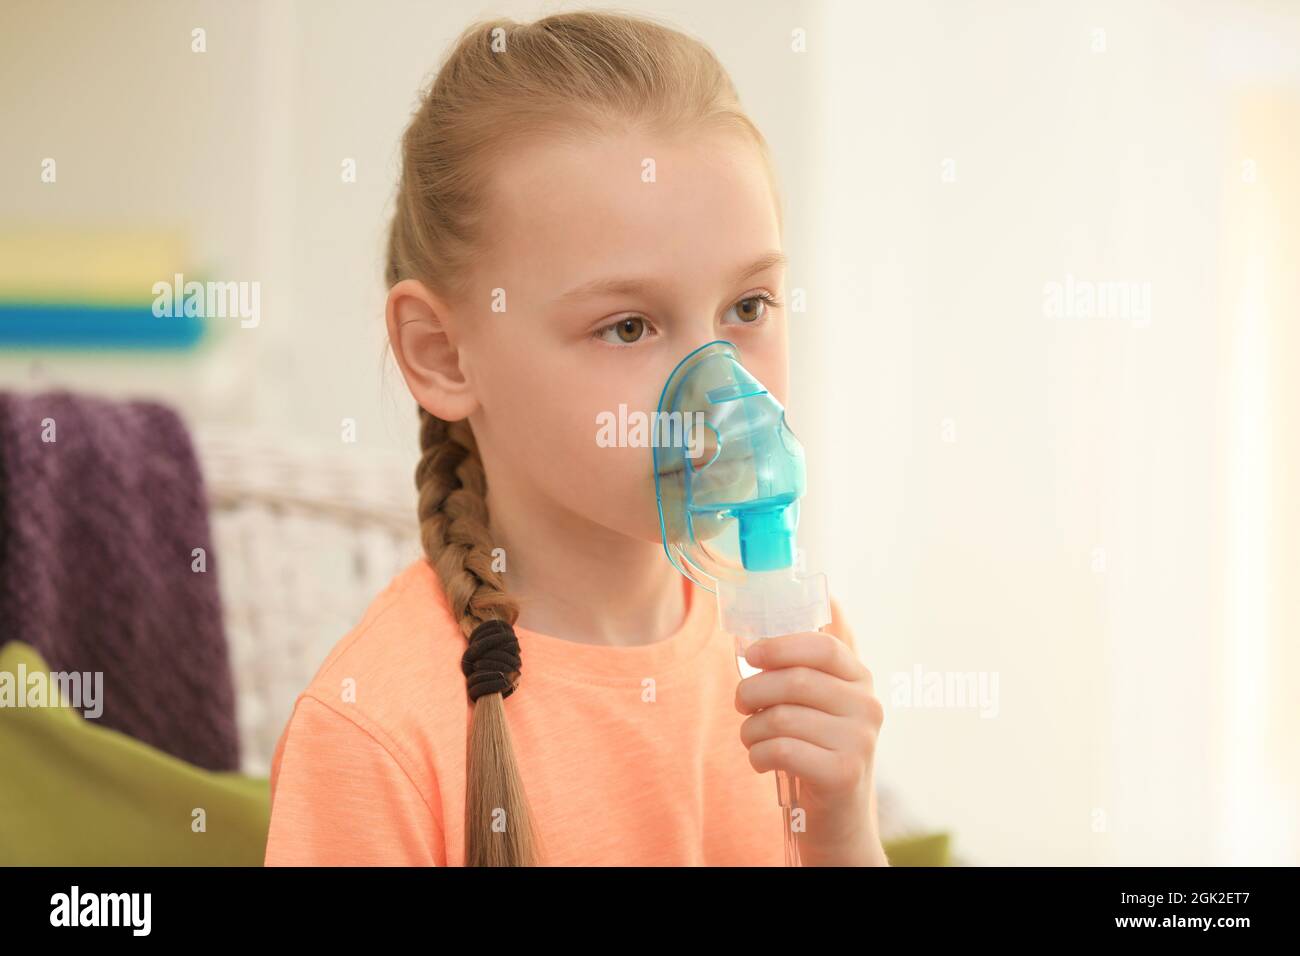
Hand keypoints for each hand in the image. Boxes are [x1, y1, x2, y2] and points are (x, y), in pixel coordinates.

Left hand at [735, 629, 887, 865]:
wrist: (839, 822)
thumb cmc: (815, 754)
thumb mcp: (817, 709)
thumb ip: (798, 677)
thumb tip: (754, 650)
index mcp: (861, 682)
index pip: (824, 647)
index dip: (781, 646)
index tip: (752, 655)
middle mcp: (867, 708)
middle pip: (795, 680)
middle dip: (753, 690)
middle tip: (741, 705)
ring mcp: (859, 742)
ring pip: (781, 717)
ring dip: (751, 728)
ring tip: (752, 739)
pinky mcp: (842, 774)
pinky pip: (780, 749)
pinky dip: (758, 754)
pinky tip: (761, 761)